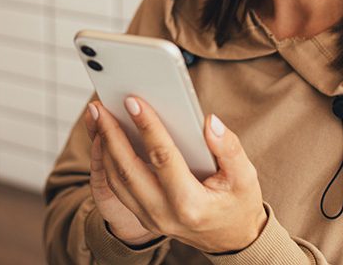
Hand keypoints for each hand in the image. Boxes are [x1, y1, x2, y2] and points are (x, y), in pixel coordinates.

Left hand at [86, 96, 267, 253]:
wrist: (233, 239)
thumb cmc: (240, 204)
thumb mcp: (245, 175)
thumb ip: (229, 148)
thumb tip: (210, 122)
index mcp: (190, 203)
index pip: (162, 157)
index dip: (147, 127)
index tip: (133, 102)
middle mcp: (164, 213)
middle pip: (127, 170)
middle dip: (110, 134)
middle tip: (99, 106)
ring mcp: (150, 218)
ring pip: (116, 180)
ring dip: (103, 146)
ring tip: (97, 117)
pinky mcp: (143, 215)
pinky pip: (117, 188)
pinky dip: (106, 161)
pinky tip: (105, 138)